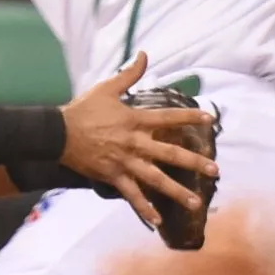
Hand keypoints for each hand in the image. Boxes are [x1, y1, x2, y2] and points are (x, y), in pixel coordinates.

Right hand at [60, 52, 218, 225]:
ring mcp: (125, 162)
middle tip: (215, 170)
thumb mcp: (107, 88)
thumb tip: (144, 54)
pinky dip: (144, 208)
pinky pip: (132, 195)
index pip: (168, 117)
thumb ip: (129, 74)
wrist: (59, 133)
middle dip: (194, 162)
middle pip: (169, 153)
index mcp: (135, 120)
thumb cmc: (84, 109)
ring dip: (177, 192)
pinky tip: (158, 221)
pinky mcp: (114, 176)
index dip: (189, 116)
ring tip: (196, 203)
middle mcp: (135, 143)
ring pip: (156, 179)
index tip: (210, 119)